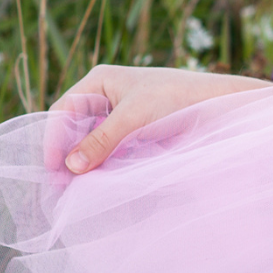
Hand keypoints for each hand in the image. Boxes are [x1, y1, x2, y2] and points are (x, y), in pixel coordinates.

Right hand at [50, 63, 268, 172]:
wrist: (219, 107)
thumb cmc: (177, 99)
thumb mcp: (134, 117)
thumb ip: (102, 141)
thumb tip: (71, 167)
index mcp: (99, 81)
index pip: (63, 111)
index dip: (53, 139)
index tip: (54, 169)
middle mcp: (105, 97)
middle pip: (74, 129)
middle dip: (67, 155)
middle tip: (61, 187)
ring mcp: (119, 117)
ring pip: (90, 143)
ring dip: (84, 164)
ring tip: (76, 190)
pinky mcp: (134, 135)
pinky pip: (109, 152)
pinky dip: (102, 167)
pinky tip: (98, 183)